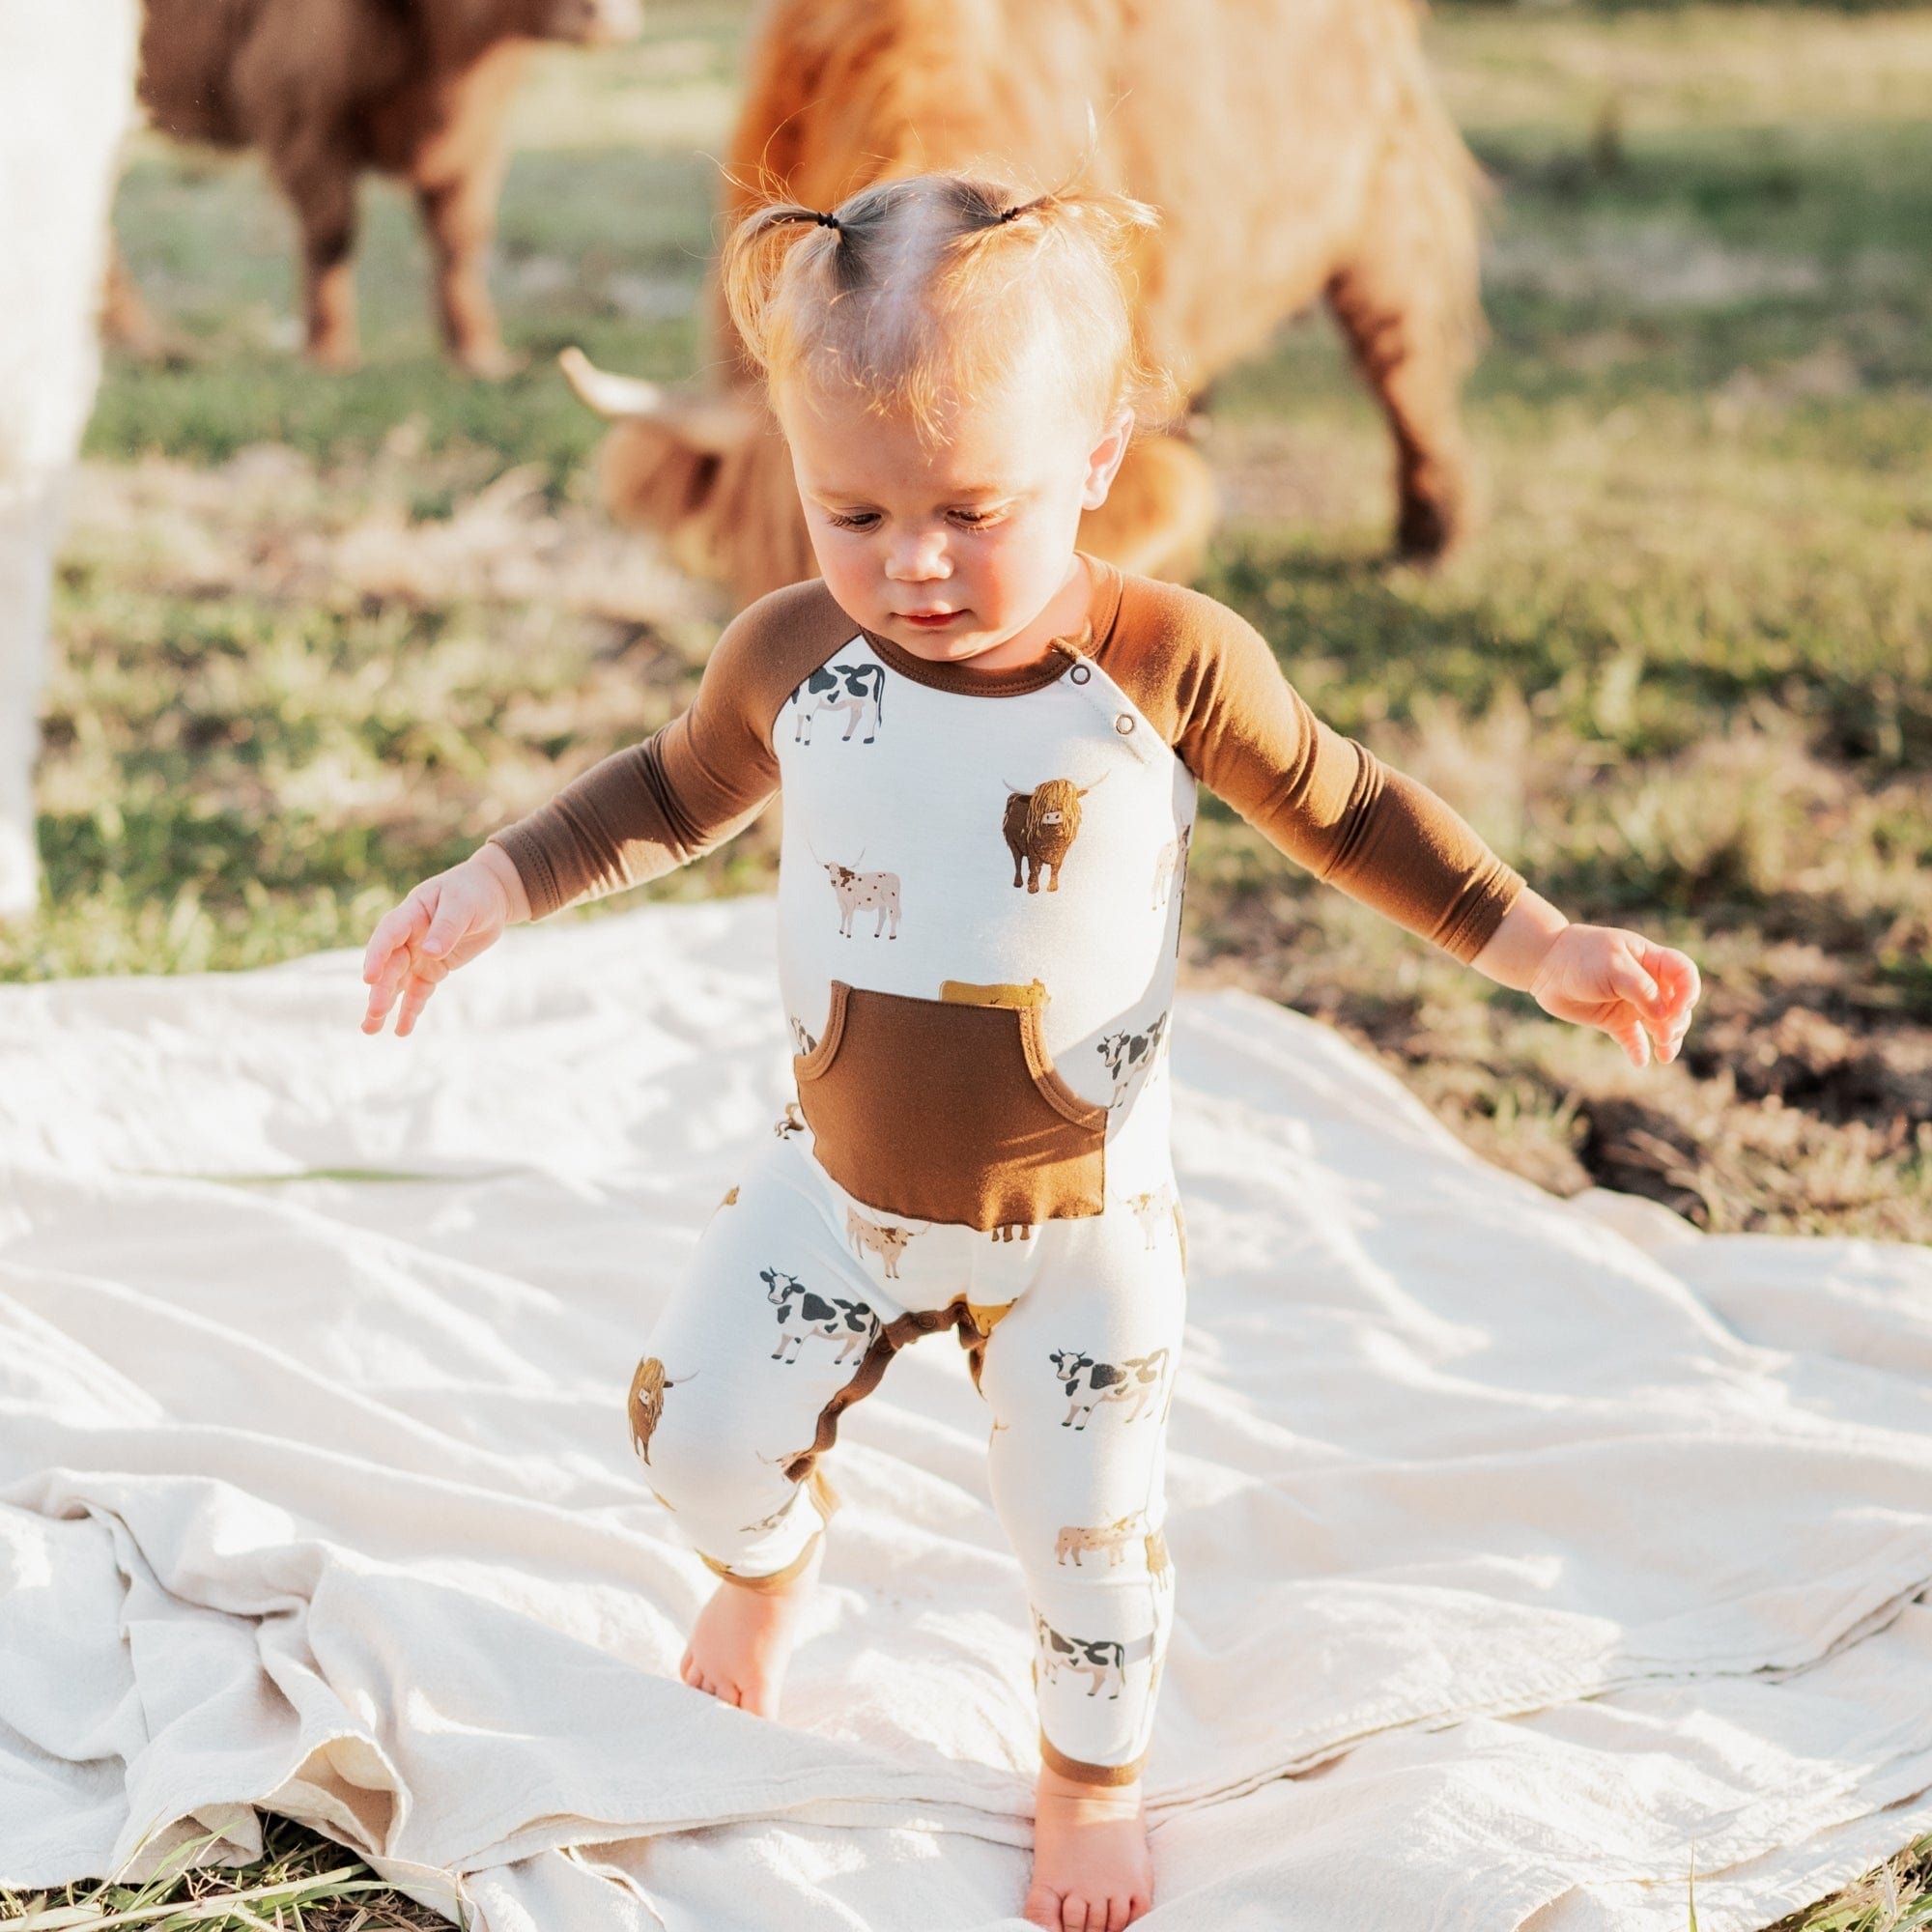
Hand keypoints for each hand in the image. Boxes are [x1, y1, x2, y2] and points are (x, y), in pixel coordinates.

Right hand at [361, 843, 528, 1036]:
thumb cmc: (473, 893)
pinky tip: (401, 1030)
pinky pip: (418, 992)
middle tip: (374, 1013)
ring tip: (370, 1029)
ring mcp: (418, 955)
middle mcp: (408, 937)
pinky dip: (411, 1010)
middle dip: (381, 990)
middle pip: (391, 965)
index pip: (388, 935)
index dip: (377, 956)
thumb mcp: (463, 905)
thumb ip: (446, 928)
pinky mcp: (432, 969)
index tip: (370, 978)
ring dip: (385, 1005)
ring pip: (398, 983)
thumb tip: (429, 953)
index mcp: (411, 913)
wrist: (490, 897)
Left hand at [1527, 924, 1699, 1068]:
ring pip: (1659, 1026)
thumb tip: (1666, 1015)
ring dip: (1666, 1041)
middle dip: (1677, 1022)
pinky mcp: (1613, 1021)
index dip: (1689, 991)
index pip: (1684, 975)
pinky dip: (1639, 1051)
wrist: (1544, 966)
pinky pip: (1633, 1040)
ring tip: (1664, 1055)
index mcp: (1651, 961)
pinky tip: (1640, 1061)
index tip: (1679, 1008)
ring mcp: (1631, 1004)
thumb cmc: (1581, 957)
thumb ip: (1642, 989)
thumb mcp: (1614, 966)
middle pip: (1676, 1006)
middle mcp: (1646, 984)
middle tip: (1665, 1035)